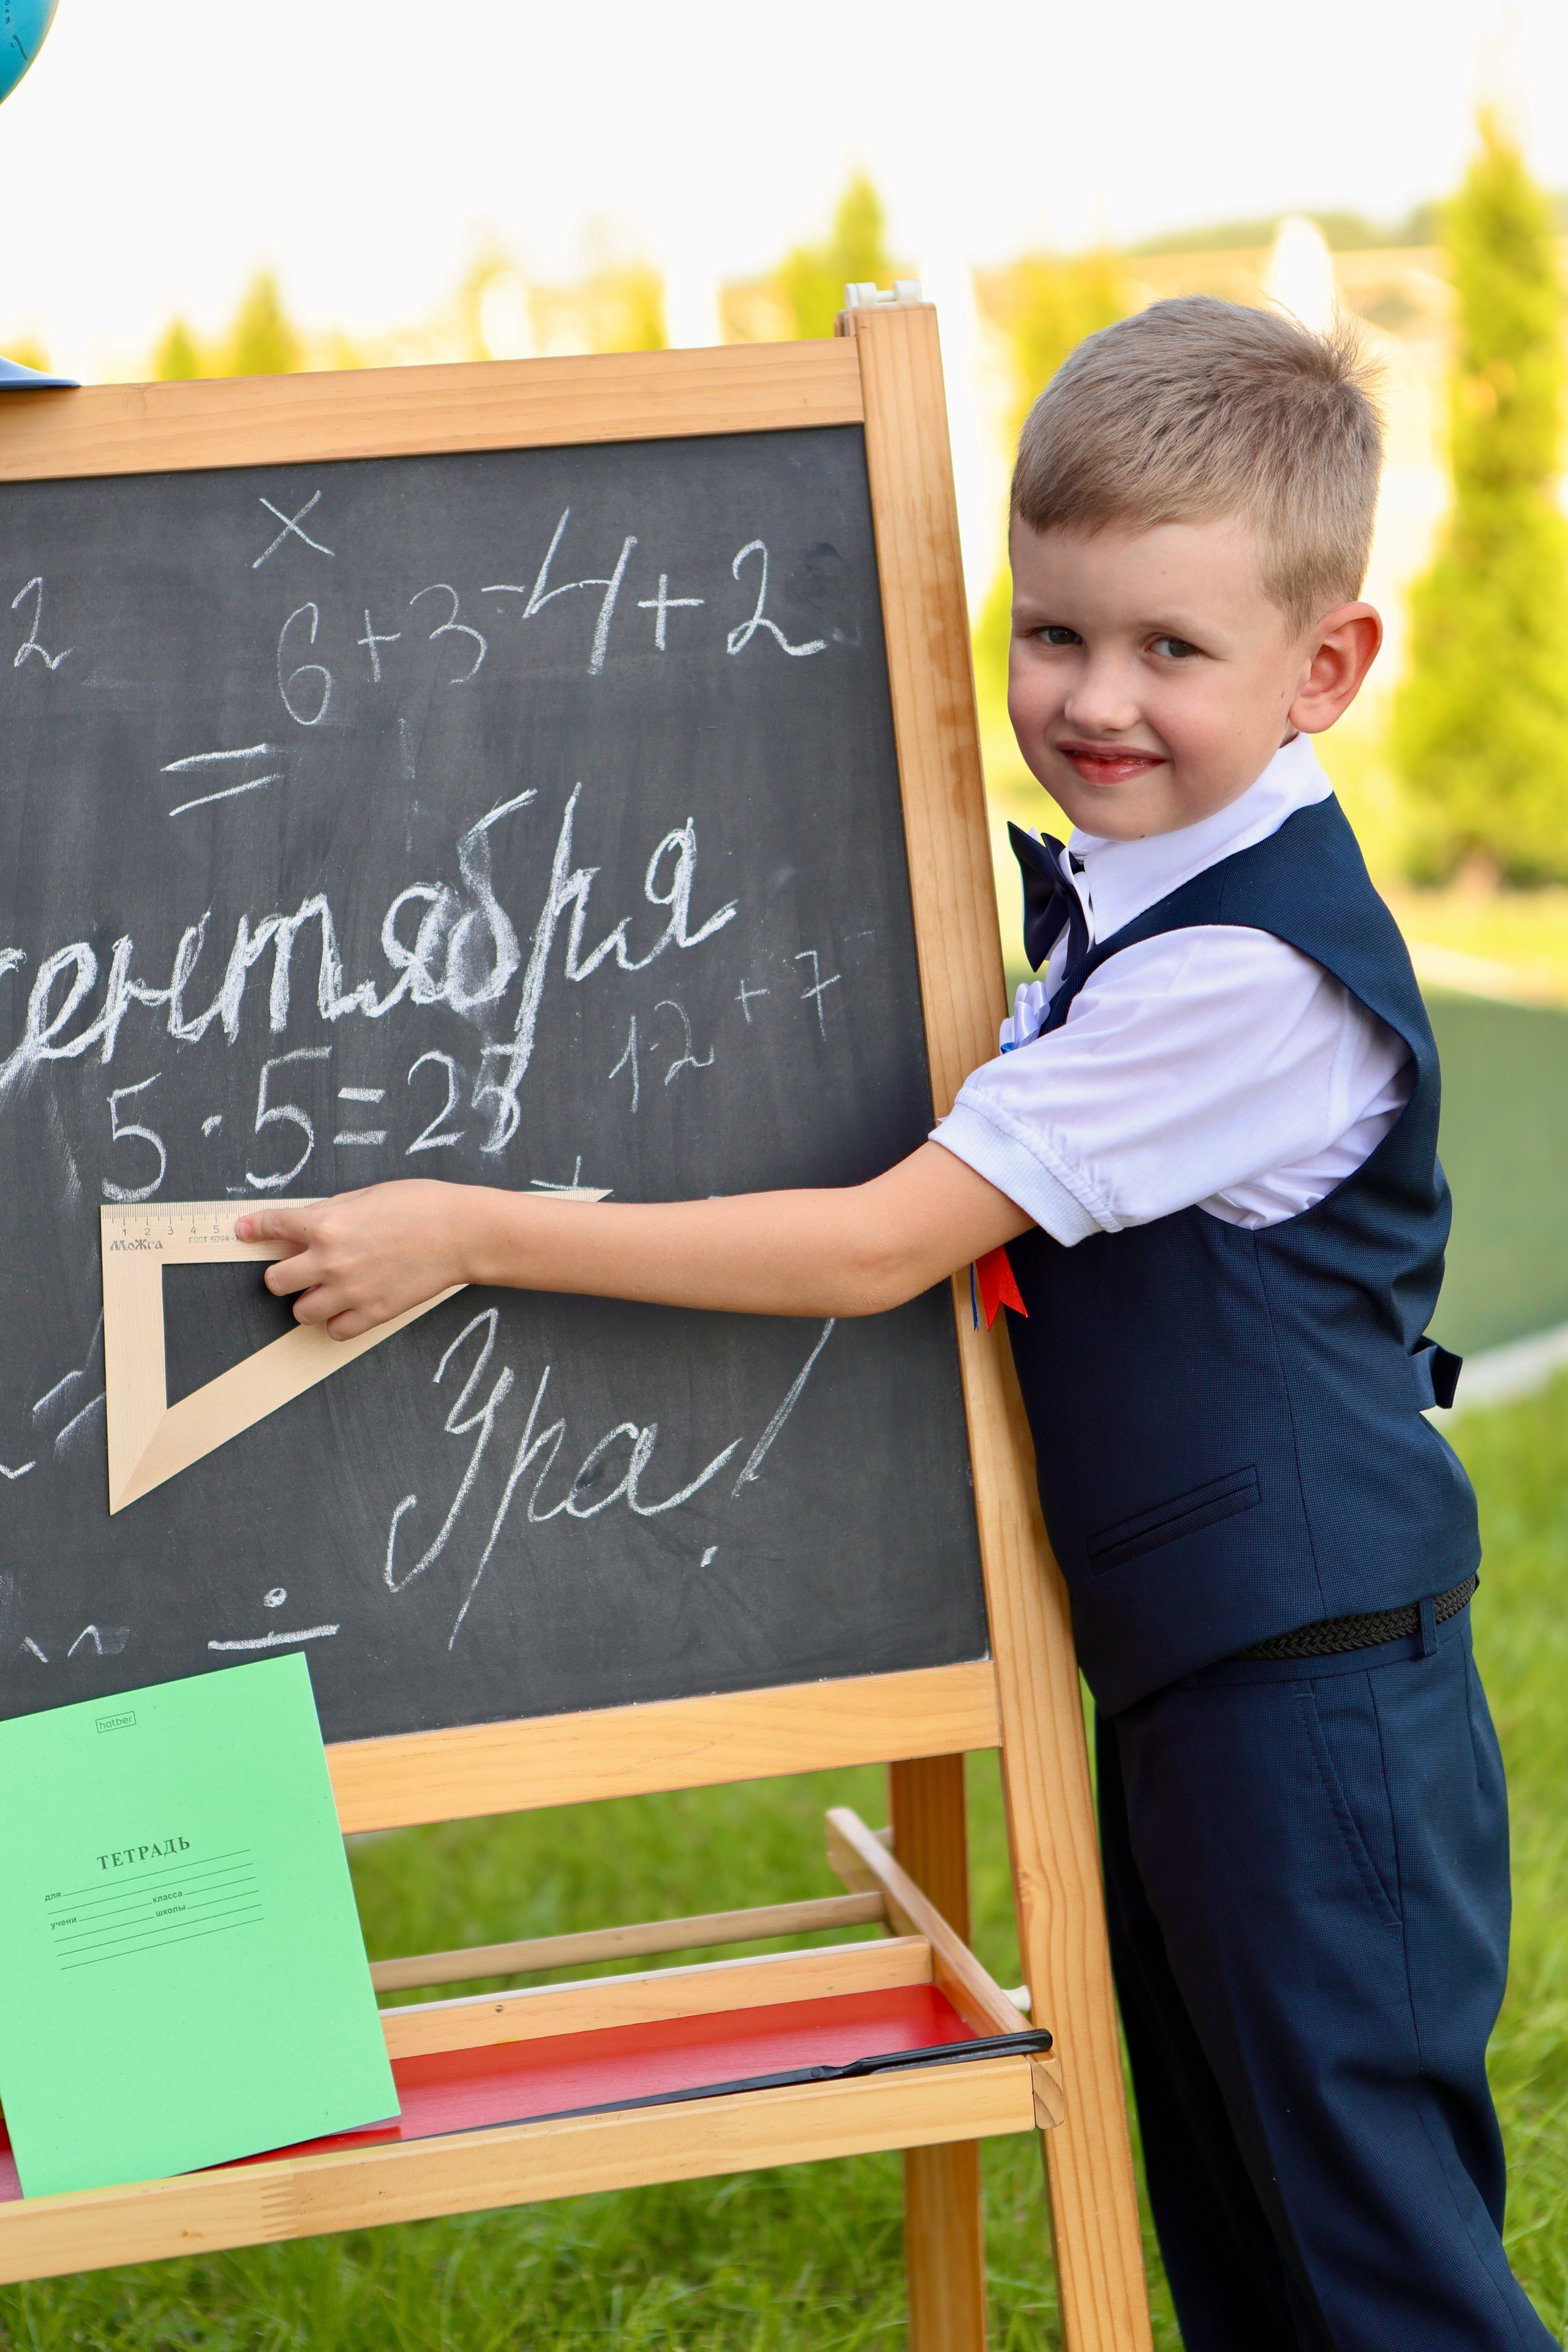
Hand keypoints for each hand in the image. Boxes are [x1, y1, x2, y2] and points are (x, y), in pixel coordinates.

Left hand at [235, 1181, 478, 1339]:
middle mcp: (330, 1260)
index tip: (244, 1231)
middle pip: (275, 1281)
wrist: (462, 1232)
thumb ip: (331, 1212)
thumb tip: (306, 1225)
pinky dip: (336, 1322)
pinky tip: (348, 1307)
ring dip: (308, 1301)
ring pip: (301, 1312)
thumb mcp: (367, 1195)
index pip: (273, 1227)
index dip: (254, 1228)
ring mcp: (350, 1291)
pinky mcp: (373, 1313)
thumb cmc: (421, 1205)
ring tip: (326, 1291)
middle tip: (300, 1269)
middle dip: (283, 1274)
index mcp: (326, 1223)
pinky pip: (335, 1331)